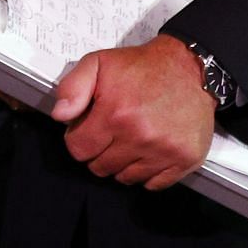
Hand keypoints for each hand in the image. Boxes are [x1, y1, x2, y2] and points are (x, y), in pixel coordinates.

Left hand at [51, 34, 215, 190]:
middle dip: (99, 152)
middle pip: (100, 167)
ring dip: (122, 164)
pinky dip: (147, 173)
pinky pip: (155, 184)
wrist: (188, 68)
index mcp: (115, 114)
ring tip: (129, 140)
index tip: (87, 129)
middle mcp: (140, 136)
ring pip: (126, 178)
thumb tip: (60, 115)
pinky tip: (147, 152)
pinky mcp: (185, 159)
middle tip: (110, 134)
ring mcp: (165, 150)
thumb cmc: (141, 67)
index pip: (79, 150)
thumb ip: (72, 88)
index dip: (78, 139)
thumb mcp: (96, 64)